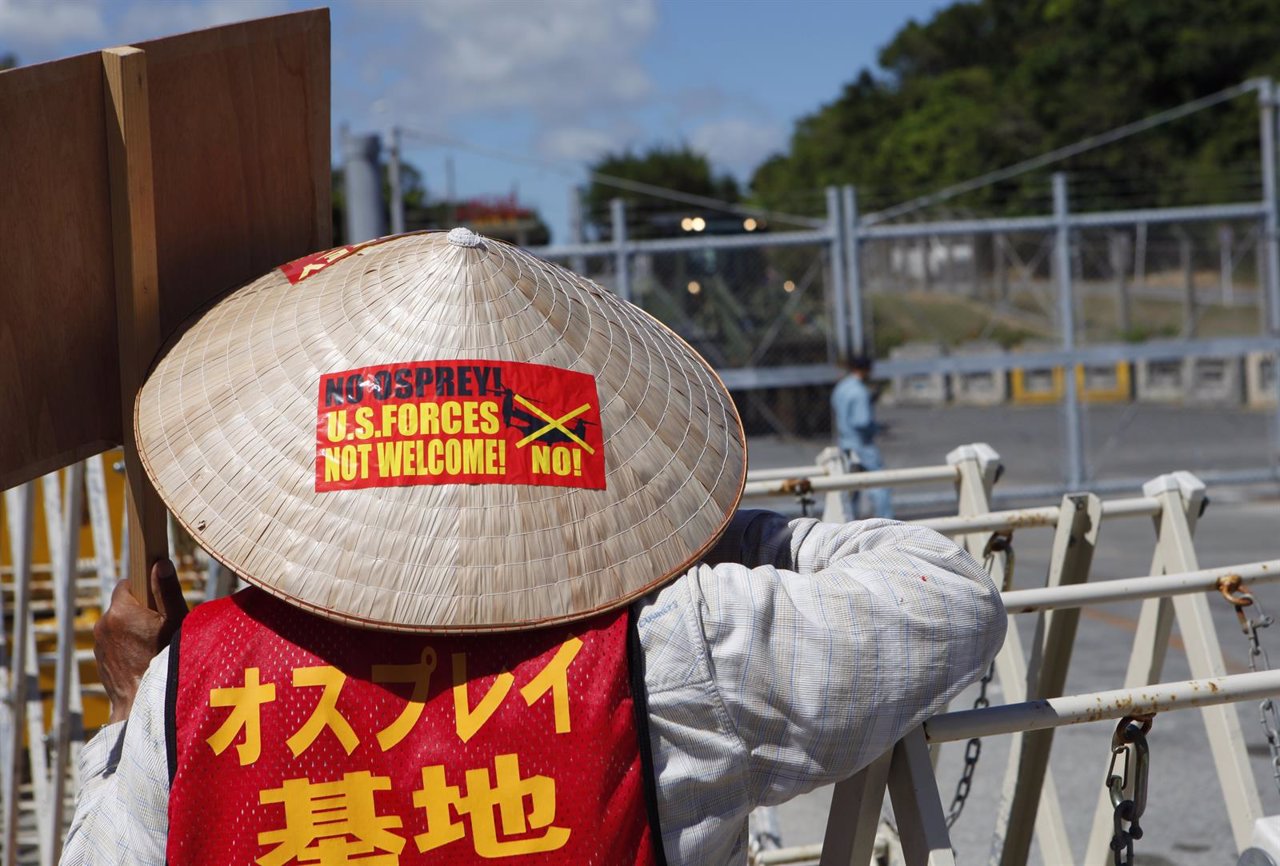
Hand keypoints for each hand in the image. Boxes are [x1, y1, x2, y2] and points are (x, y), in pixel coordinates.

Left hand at [93, 559, 187, 722]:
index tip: (158, 602)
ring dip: (133, 631)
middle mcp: (103, 624)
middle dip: (140, 612)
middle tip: (161, 628)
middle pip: (123, 607)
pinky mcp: (100, 660)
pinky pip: (115, 644)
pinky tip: (144, 659)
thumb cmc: (164, 660)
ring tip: (153, 646)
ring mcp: (99, 644)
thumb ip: (167, 590)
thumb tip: (161, 562)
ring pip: (118, 627)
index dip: (144, 589)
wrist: (143, 703)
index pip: (127, 584)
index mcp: (120, 610)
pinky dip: (127, 647)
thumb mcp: (175, 621)